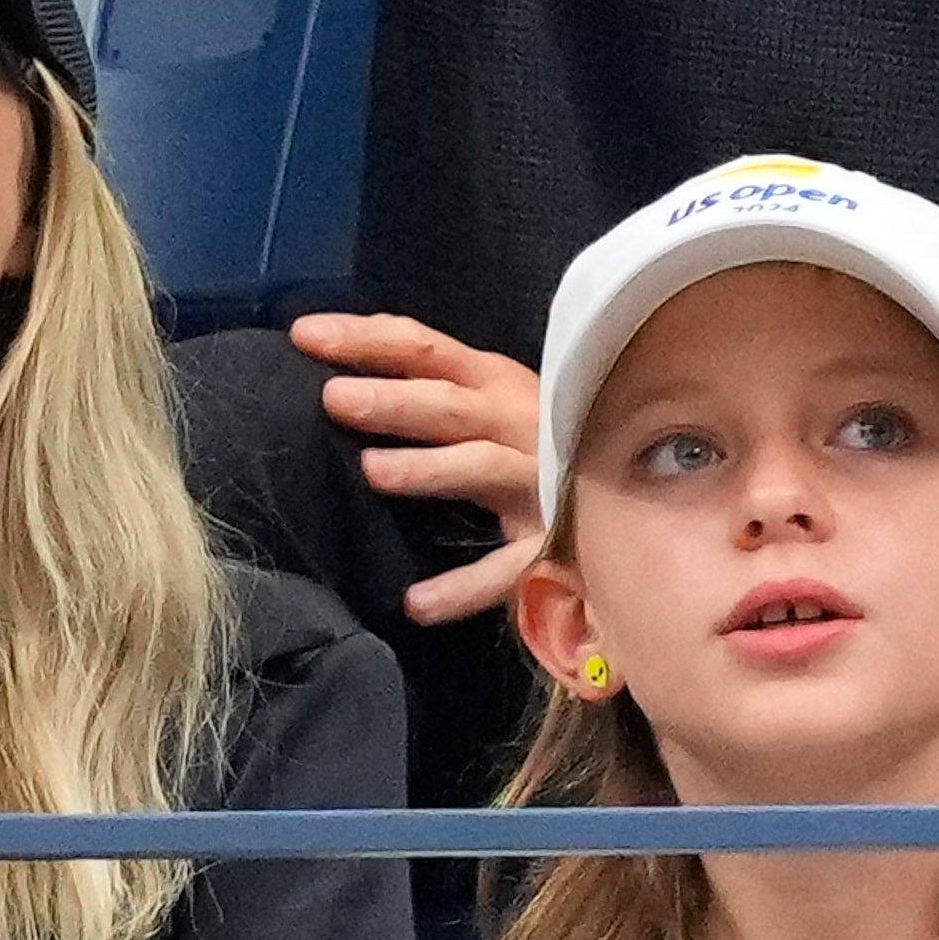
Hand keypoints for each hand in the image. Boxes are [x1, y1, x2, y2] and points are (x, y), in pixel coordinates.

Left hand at [294, 307, 543, 624]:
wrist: (635, 494)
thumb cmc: (536, 447)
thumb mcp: (490, 405)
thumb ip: (432, 392)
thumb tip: (341, 380)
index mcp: (495, 381)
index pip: (423, 348)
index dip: (364, 339)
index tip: (303, 335)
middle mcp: (520, 420)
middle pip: (449, 406)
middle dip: (393, 399)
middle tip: (334, 400)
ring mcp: (540, 480)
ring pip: (481, 467)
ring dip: (430, 468)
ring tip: (373, 471)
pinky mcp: (555, 542)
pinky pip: (508, 567)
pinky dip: (465, 587)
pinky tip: (417, 604)